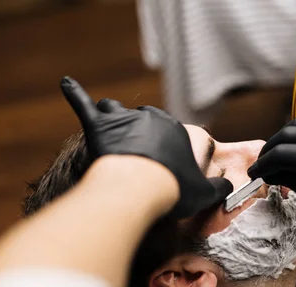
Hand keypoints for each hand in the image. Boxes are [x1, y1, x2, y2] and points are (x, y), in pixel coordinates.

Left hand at [60, 77, 231, 217]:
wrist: (139, 188)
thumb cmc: (174, 190)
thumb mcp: (204, 193)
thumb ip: (219, 188)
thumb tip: (229, 187)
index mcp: (174, 129)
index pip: (168, 129)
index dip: (163, 145)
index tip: (160, 163)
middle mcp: (149, 117)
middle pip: (142, 116)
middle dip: (138, 129)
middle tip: (134, 151)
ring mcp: (122, 119)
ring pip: (113, 108)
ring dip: (111, 116)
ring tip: (108, 127)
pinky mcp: (98, 126)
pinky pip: (83, 103)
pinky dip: (74, 93)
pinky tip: (66, 84)